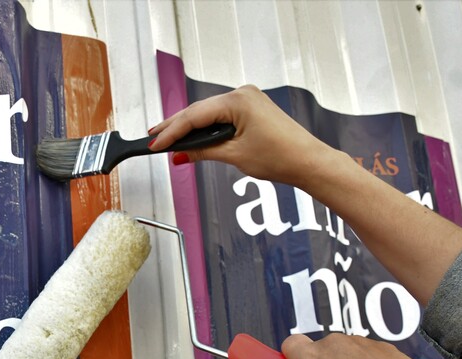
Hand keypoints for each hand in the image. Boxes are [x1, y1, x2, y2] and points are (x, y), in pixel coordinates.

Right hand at [148, 85, 336, 188]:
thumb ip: (202, 152)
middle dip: (175, 126)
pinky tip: (191, 136)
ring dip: (188, 127)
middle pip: (199, 111)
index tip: (155, 143)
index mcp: (238, 100)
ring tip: (166, 138)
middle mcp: (242, 94)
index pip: (194, 116)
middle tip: (152, 137)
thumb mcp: (234, 155)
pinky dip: (205, 127)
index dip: (172, 132)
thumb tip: (180, 154)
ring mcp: (247, 99)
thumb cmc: (282, 155)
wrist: (308, 160)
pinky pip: (220, 115)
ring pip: (208, 113)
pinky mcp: (251, 108)